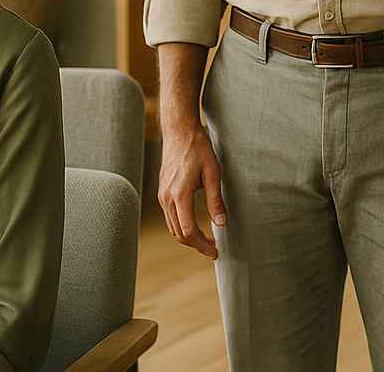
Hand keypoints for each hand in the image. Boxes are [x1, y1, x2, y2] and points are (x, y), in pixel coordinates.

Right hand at [157, 121, 225, 259]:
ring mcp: (162, 195)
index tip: (216, 252)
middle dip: (196, 245)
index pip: (189, 231)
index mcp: (179, 194)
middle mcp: (167, 198)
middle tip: (214, 249)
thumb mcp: (213, 173)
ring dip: (189, 237)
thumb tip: (221, 224)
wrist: (180, 132)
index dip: (202, 245)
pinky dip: (182, 226)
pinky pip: (170, 217)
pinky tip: (196, 226)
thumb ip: (215, 200)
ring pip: (173, 227)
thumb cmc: (199, 150)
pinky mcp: (162, 192)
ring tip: (207, 240)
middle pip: (179, 233)